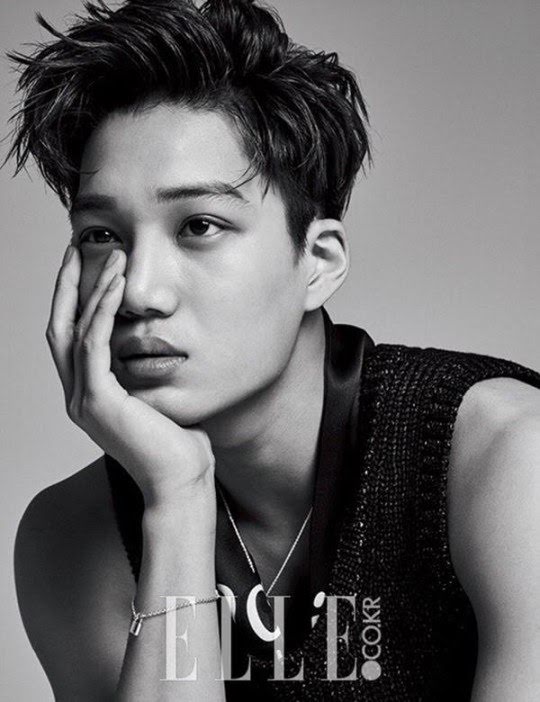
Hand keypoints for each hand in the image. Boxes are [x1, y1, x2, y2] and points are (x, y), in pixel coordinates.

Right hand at [46, 245, 215, 510]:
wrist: (181, 481)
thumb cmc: (177, 442)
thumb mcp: (154, 397)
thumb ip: (143, 370)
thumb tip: (154, 340)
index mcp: (88, 394)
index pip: (71, 335)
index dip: (74, 297)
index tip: (87, 263)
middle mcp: (77, 395)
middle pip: (59, 325)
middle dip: (68, 283)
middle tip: (80, 246)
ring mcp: (82, 400)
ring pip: (75, 329)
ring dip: (92, 289)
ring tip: (112, 256)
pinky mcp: (98, 402)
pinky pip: (94, 345)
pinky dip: (102, 312)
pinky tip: (116, 287)